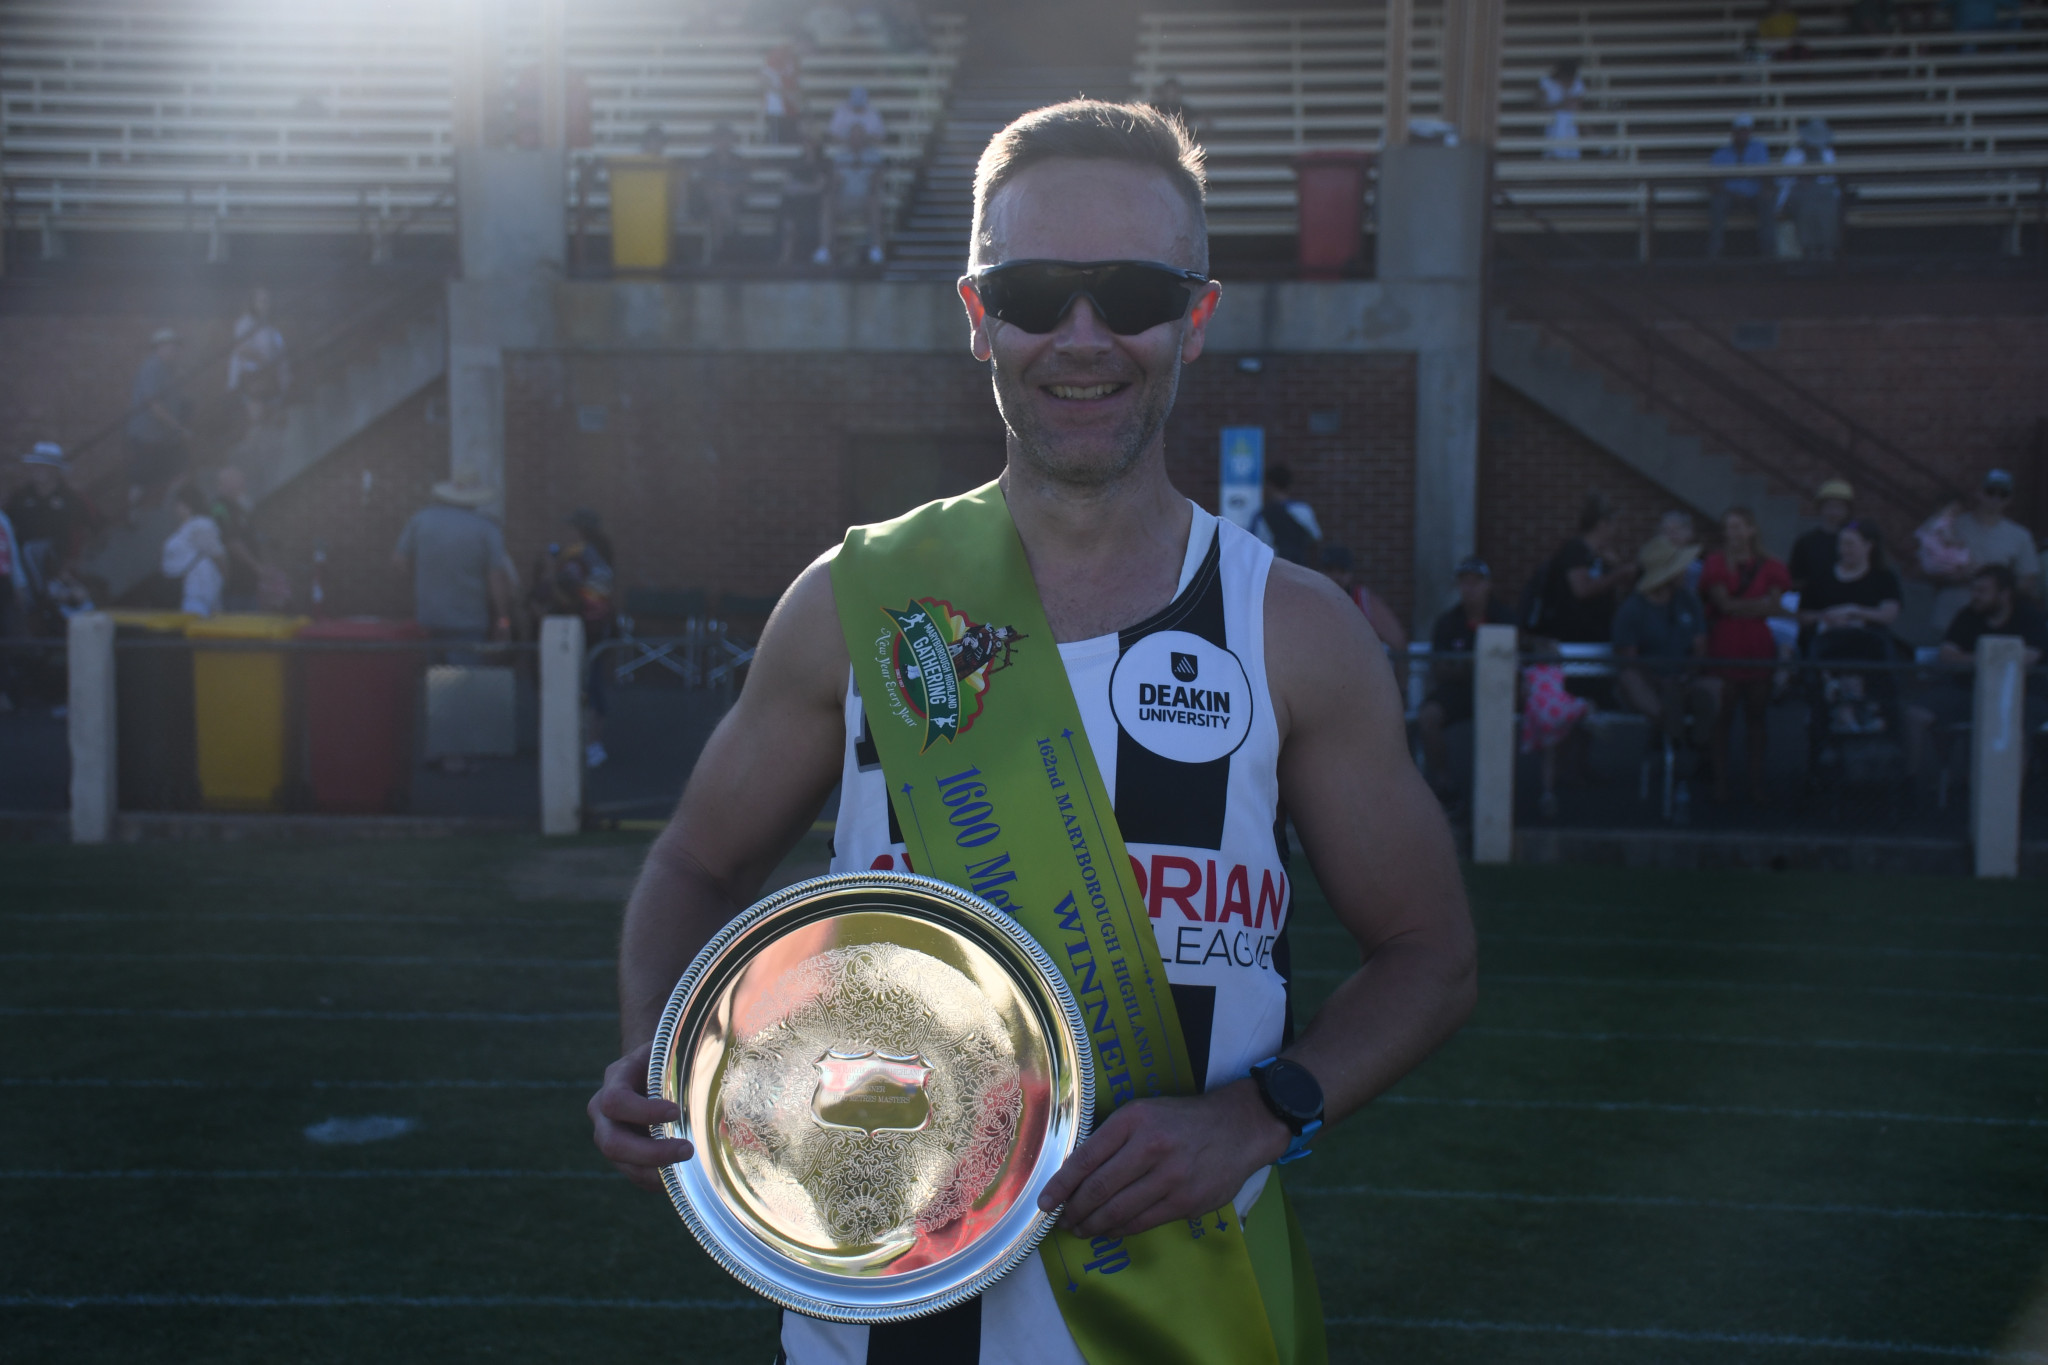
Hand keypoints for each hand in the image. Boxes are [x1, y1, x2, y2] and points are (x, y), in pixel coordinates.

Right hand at [588, 1040, 694, 1192]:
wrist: (650, 1071)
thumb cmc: (666, 1059)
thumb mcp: (669, 1051)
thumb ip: (683, 1058)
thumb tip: (723, 1054)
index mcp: (614, 1080)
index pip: (616, 1102)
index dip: (643, 1112)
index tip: (676, 1112)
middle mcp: (603, 1113)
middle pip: (612, 1143)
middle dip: (650, 1152)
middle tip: (687, 1149)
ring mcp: (610, 1137)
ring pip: (624, 1165)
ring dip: (658, 1170)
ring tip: (690, 1163)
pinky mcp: (623, 1158)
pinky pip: (636, 1176)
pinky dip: (659, 1179)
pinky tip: (683, 1172)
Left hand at [1036, 1080, 1290, 1239]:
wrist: (1239, 1127)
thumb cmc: (1183, 1120)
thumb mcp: (1144, 1113)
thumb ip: (1112, 1137)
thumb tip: (1074, 1172)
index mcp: (1134, 1120)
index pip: (1085, 1158)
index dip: (1060, 1185)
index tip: (1044, 1202)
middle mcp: (1150, 1147)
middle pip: (1098, 1189)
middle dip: (1074, 1210)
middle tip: (1063, 1220)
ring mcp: (1170, 1177)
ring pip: (1118, 1211)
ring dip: (1093, 1225)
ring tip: (1081, 1229)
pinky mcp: (1186, 1202)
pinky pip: (1142, 1222)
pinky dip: (1119, 1230)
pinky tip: (1109, 1230)